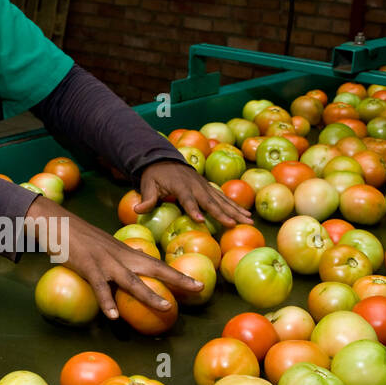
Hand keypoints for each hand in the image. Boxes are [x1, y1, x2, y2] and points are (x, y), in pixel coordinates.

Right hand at [25, 195, 207, 320]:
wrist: (59, 223)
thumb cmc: (82, 239)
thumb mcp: (107, 248)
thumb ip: (121, 259)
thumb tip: (134, 268)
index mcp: (127, 253)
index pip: (157, 264)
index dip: (178, 274)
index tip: (198, 285)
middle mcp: (122, 256)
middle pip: (154, 269)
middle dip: (177, 279)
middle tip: (198, 289)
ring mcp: (106, 262)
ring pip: (132, 280)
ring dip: (150, 295)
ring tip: (166, 307)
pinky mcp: (89, 267)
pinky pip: (100, 287)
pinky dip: (107, 301)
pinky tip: (113, 316)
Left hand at [135, 161, 251, 227]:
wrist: (165, 160)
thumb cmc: (155, 176)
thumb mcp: (148, 185)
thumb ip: (146, 199)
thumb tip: (137, 210)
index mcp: (180, 186)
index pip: (187, 199)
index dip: (194, 209)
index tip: (201, 220)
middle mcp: (196, 186)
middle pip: (211, 201)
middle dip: (223, 213)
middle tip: (234, 224)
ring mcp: (205, 187)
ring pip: (222, 200)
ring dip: (236, 211)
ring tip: (248, 221)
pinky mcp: (209, 188)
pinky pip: (224, 198)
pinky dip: (235, 206)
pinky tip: (246, 215)